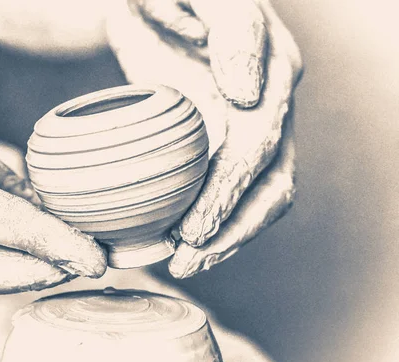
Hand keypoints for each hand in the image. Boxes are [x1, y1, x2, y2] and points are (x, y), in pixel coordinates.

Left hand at [107, 0, 302, 277]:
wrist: (157, 1)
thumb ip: (232, 28)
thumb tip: (246, 94)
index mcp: (270, 66)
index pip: (257, 143)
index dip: (228, 191)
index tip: (194, 228)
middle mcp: (273, 101)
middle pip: (269, 182)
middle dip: (229, 228)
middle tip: (185, 260)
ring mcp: (260, 124)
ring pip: (264, 197)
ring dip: (229, 238)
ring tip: (186, 265)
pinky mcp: (237, 140)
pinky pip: (242, 193)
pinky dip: (220, 225)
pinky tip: (189, 247)